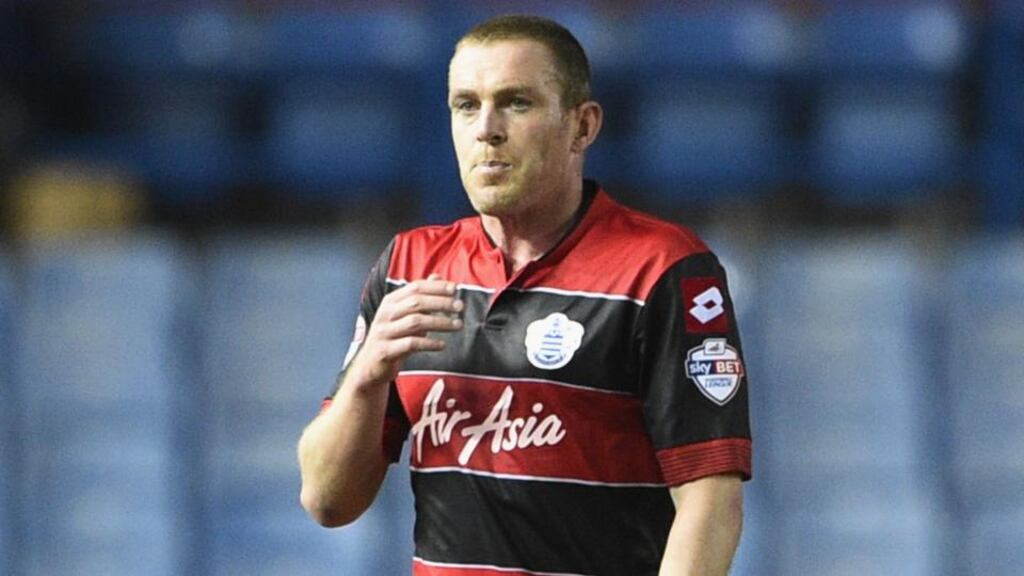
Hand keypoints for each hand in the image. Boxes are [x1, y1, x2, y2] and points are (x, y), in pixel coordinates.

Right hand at [348, 274, 463, 385]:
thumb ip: (420, 297)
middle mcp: (385, 314)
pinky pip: (411, 344)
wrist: (371, 365)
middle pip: (416, 302)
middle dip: (441, 303)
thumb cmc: (393, 337)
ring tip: (458, 325)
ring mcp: (384, 332)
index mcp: (390, 301)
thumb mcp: (404, 314)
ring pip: (415, 322)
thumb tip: (437, 277)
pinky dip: (429, 343)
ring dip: (440, 322)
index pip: (415, 287)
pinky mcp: (385, 350)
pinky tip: (442, 344)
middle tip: (460, 307)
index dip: (435, 287)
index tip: (455, 288)